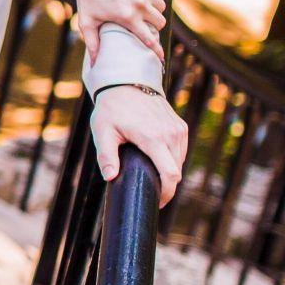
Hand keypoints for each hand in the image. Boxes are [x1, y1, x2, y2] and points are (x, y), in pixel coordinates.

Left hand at [67, 0, 165, 69]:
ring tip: (144, 11)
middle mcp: (140, 4)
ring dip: (154, 11)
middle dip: (154, 26)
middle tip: (146, 25)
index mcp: (127, 17)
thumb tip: (93, 66)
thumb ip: (92, 43)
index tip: (161, 58)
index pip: (149, 38)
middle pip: (159, 22)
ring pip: (161, 7)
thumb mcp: (87, 21)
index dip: (156, 50)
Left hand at [90, 83, 187, 203]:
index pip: (170, 175)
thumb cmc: (111, 109)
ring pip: (179, 162)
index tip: (156, 202)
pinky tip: (158, 161)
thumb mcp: (103, 132)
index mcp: (152, 138)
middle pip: (176, 172)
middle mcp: (170, 134)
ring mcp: (178, 129)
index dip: (166, 193)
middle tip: (149, 192)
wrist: (127, 83)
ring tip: (151, 176)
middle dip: (166, 186)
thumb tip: (110, 177)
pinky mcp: (180, 126)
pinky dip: (172, 159)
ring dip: (169, 172)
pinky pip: (181, 150)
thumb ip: (106, 156)